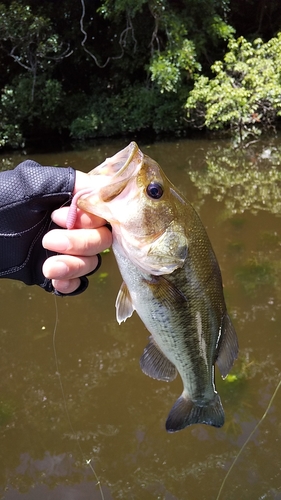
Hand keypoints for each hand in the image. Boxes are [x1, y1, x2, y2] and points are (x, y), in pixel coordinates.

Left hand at [42, 171, 111, 294]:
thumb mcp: (30, 183)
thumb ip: (67, 182)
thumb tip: (99, 188)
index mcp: (69, 202)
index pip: (102, 213)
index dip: (90, 219)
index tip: (60, 216)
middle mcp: (71, 226)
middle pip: (101, 240)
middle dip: (80, 243)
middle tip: (48, 240)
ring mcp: (63, 251)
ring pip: (91, 263)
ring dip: (74, 266)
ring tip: (47, 267)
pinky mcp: (53, 272)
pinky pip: (76, 284)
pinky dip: (70, 284)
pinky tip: (54, 281)